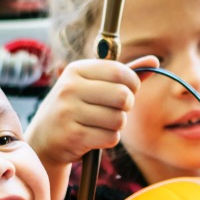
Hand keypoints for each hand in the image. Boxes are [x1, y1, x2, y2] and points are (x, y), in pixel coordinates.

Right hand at [26, 55, 158, 167]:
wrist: (45, 138)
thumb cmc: (77, 108)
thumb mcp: (94, 85)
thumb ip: (124, 74)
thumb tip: (154, 60)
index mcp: (77, 70)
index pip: (119, 72)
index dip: (132, 84)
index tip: (127, 91)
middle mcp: (70, 87)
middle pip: (123, 96)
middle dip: (126, 107)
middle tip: (114, 110)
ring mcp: (69, 111)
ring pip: (118, 120)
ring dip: (117, 125)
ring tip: (101, 123)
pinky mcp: (73, 135)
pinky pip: (110, 138)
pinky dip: (108, 139)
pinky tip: (94, 136)